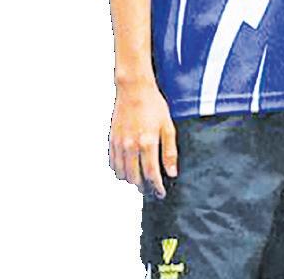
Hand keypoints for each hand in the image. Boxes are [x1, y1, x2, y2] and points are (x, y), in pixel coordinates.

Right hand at [110, 79, 177, 197]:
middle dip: (144, 187)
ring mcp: (119, 144)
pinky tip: (128, 169)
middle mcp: (131, 146)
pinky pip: (113, 164)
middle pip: (135, 179)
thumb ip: (170, 151)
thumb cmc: (154, 106)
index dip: (156, 187)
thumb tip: (171, 172)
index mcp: (147, 143)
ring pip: (122, 174)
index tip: (161, 193)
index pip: (151, 175)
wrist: (134, 90)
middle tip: (152, 189)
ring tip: (141, 180)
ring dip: (131, 181)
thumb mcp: (168, 126)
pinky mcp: (111, 141)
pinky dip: (120, 171)